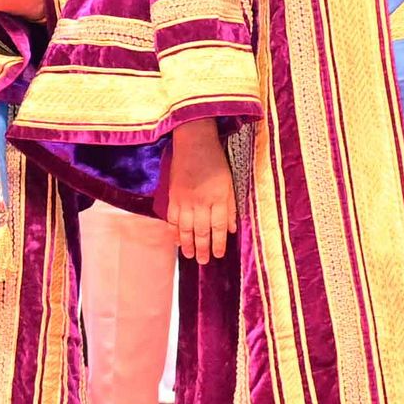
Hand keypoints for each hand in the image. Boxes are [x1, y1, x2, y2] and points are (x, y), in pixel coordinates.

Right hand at [162, 127, 237, 262]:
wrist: (194, 142)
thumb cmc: (215, 161)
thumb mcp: (229, 183)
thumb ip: (230, 207)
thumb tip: (232, 229)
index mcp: (218, 198)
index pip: (218, 227)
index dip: (219, 243)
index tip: (219, 255)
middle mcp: (201, 202)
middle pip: (201, 231)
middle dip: (203, 249)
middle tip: (203, 261)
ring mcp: (185, 200)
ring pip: (185, 229)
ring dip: (187, 244)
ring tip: (190, 256)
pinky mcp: (173, 196)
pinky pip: (172, 219)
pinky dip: (173, 231)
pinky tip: (176, 240)